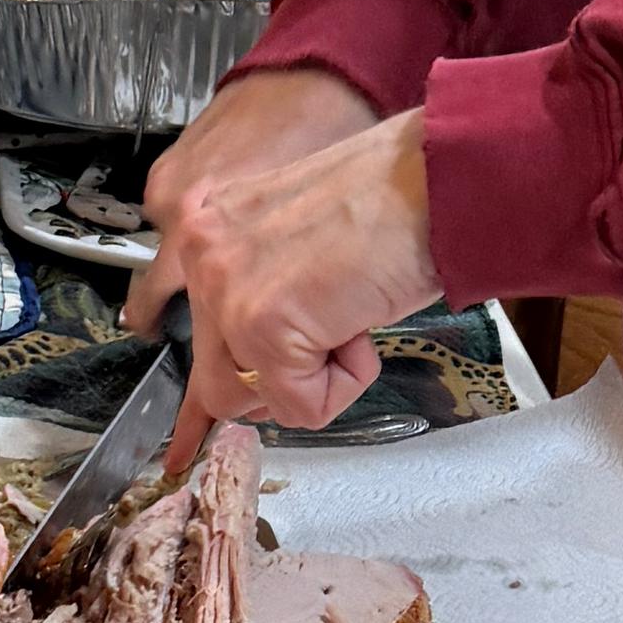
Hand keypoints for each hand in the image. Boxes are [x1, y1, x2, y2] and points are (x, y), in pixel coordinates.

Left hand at [137, 92, 439, 436]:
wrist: (436, 180)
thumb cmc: (395, 202)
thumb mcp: (302, 242)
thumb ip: (265, 290)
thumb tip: (261, 362)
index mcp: (211, 226)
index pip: (186, 330)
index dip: (204, 397)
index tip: (187, 442)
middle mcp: (203, 253)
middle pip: (214, 380)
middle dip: (277, 385)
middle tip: (327, 352)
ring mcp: (226, 289)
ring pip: (251, 400)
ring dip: (313, 382)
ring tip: (349, 323)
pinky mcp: (262, 324)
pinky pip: (300, 406)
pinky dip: (345, 384)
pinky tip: (361, 326)